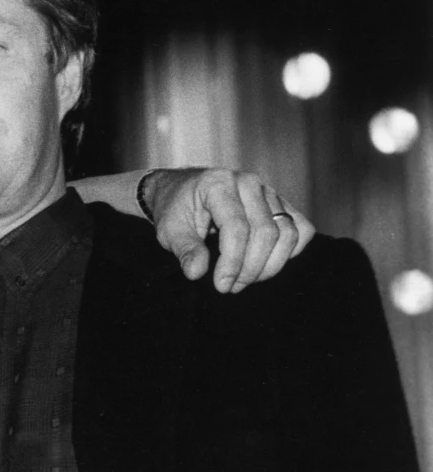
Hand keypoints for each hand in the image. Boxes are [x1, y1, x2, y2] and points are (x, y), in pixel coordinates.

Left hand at [143, 168, 314, 292]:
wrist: (181, 190)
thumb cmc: (175, 209)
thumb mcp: (169, 230)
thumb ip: (185, 250)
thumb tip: (196, 272)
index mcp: (219, 184)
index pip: (237, 228)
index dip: (232, 262)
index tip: (222, 285)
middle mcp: (249, 183)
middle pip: (266, 233)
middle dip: (251, 268)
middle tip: (231, 287)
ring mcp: (269, 192)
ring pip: (288, 233)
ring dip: (271, 265)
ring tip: (245, 280)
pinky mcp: (280, 204)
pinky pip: (302, 229)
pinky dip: (290, 251)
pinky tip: (266, 264)